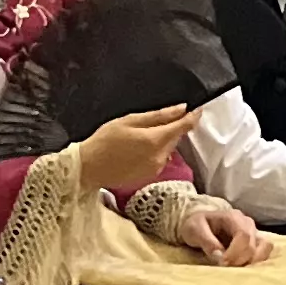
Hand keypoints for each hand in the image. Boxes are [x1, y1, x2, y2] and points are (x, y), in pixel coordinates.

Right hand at [76, 104, 196, 198]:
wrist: (88, 167)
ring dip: (163, 140)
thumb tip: (181, 109)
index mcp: (155, 140)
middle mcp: (160, 156)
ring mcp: (156, 168)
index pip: (184, 126)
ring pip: (168, 148)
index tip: (197, 108)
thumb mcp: (130, 120)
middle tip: (154, 120)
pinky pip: (160, 158)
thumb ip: (159, 116)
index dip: (192, 116)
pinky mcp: (150, 176)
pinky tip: (138, 149)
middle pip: (176, 137)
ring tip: (140, 135)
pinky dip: (155, 151)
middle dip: (172, 127)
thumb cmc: (104, 140)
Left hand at [179, 200, 268, 265]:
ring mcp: (254, 232)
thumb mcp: (195, 230)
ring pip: (265, 247)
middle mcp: (248, 223)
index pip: (244, 235)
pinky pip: (264, 252)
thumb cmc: (197, 226)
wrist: (200, 224)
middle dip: (240, 260)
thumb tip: (219, 256)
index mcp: (233, 217)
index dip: (235, 252)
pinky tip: (242, 268)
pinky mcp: (255, 242)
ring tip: (235, 268)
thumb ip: (207, 242)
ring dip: (252, 261)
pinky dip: (256, 262)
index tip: (222, 263)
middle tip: (224, 267)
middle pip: (254, 244)